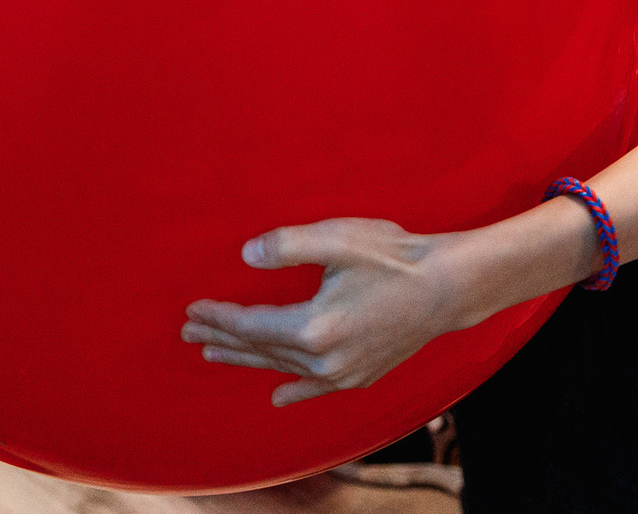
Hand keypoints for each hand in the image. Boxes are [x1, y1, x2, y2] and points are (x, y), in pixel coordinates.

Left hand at [182, 218, 467, 405]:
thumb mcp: (338, 239)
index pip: (252, 325)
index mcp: (314, 326)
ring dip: (246, 360)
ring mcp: (345, 373)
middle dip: (222, 339)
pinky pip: (317, 388)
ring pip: (283, 368)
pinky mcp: (361, 376)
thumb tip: (246, 255)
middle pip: (260, 349)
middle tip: (189, 332)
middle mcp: (325, 359)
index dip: (219, 317)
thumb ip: (287, 245)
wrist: (448, 287)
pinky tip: (278, 398)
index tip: (192, 309)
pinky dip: (295, 391)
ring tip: (213, 354)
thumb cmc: (394, 256)